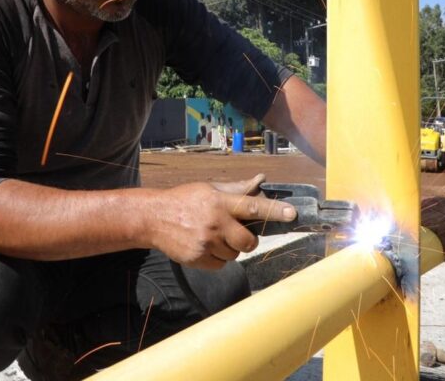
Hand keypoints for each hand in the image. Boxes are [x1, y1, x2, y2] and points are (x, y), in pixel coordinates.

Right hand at [150, 174, 296, 269]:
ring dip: (229, 248)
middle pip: (248, 241)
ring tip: (212, 236)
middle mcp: (215, 222)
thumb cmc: (185, 200)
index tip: (291, 214)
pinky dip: (217, 258)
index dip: (274, 210)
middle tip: (236, 233)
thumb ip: (237, 189)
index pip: (253, 206)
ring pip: (235, 255)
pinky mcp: (198, 258)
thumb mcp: (209, 189)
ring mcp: (206, 243)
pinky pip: (221, 265)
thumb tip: (260, 180)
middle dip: (247, 241)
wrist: (153, 218)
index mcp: (220, 202)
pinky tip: (204, 245)